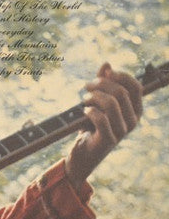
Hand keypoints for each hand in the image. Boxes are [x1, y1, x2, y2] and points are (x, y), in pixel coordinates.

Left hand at [65, 63, 142, 187]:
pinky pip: (101, 119)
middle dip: (101, 84)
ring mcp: (122, 131)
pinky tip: (84, 111)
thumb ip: (103, 84)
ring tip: (84, 100)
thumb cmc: (91, 126)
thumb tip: (106, 64)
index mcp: (135, 110)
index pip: (135, 86)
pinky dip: (90, 111)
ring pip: (111, 104)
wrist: (83, 154)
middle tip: (86, 86)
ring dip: (94, 97)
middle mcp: (133, 120)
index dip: (119, 76)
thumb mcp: (98, 103)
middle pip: (121, 92)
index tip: (104, 73)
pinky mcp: (108, 140)